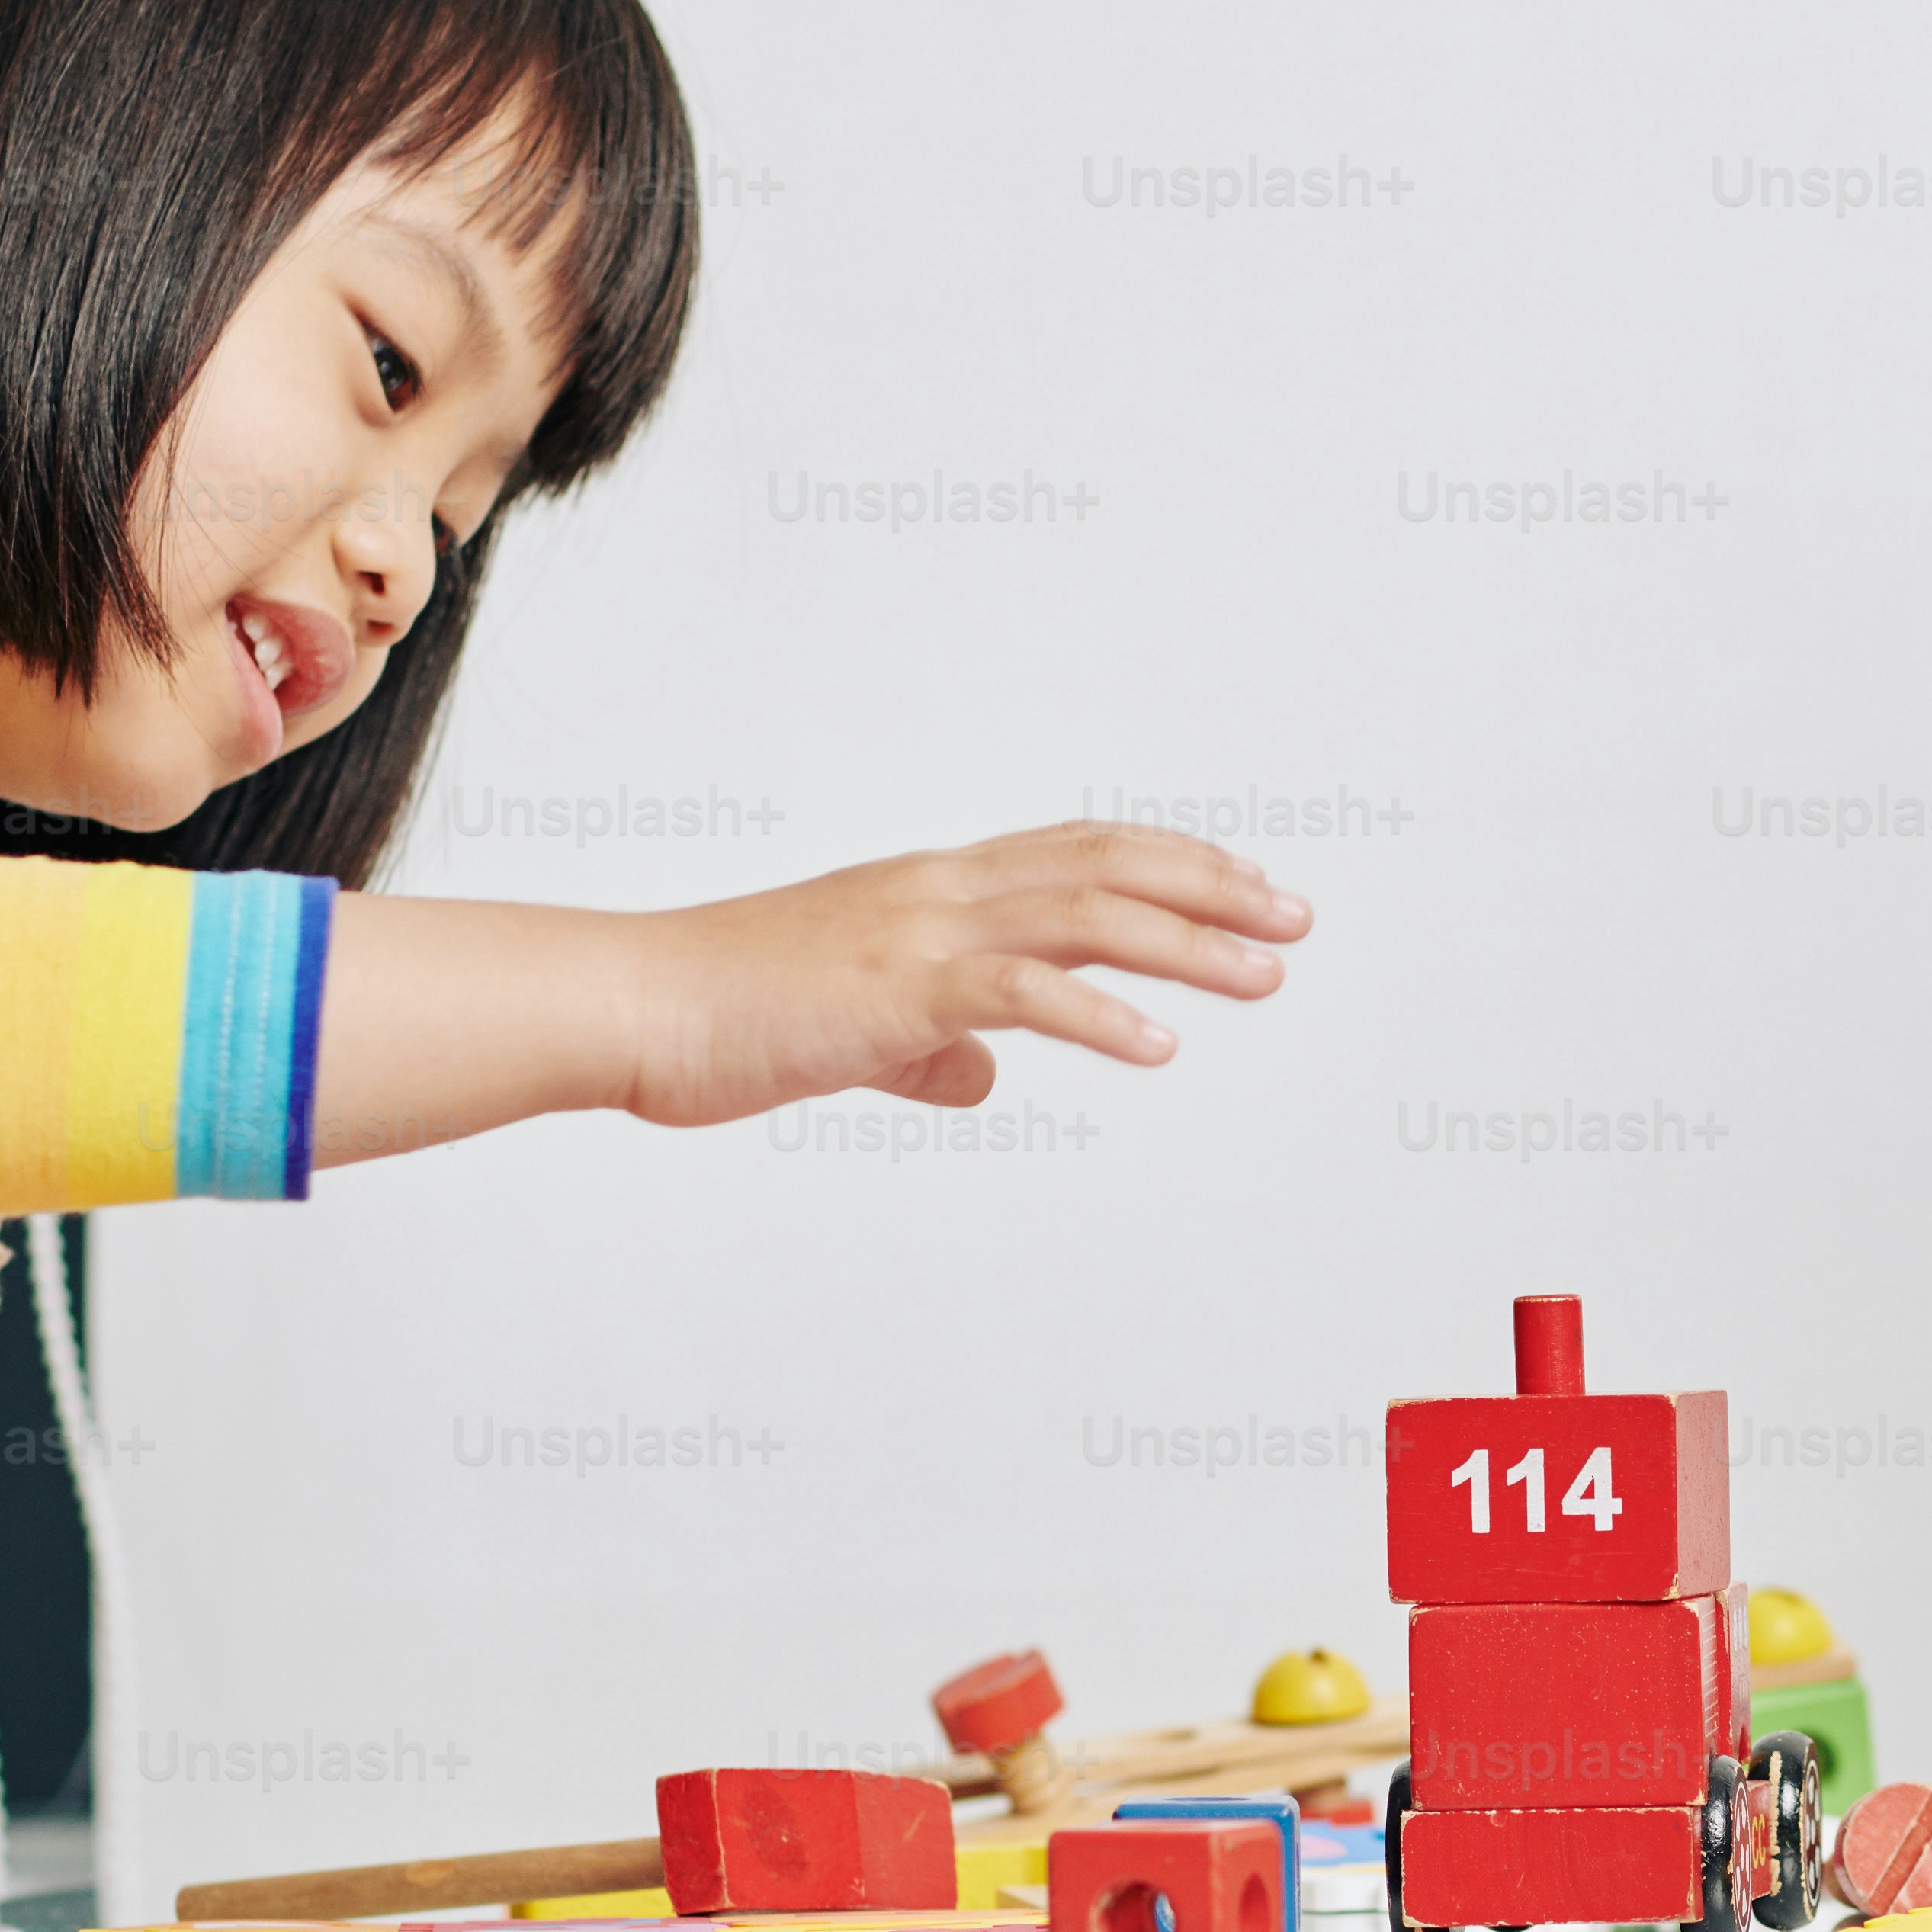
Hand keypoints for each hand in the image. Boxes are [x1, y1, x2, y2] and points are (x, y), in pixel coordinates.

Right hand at [620, 824, 1308, 1127]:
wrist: (635, 1005)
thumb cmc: (724, 1018)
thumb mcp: (849, 1031)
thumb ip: (924, 1049)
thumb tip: (981, 1076)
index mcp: (930, 891)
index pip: (1073, 855)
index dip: (1168, 864)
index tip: (1244, 887)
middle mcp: (939, 891)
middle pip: (1105, 867)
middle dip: (1212, 889)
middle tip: (1296, 918)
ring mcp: (920, 932)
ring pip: (1085, 916)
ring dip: (1188, 943)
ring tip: (1267, 975)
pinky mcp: (897, 988)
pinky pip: (1020, 992)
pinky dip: (1099, 1013)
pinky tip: (1160, 1044)